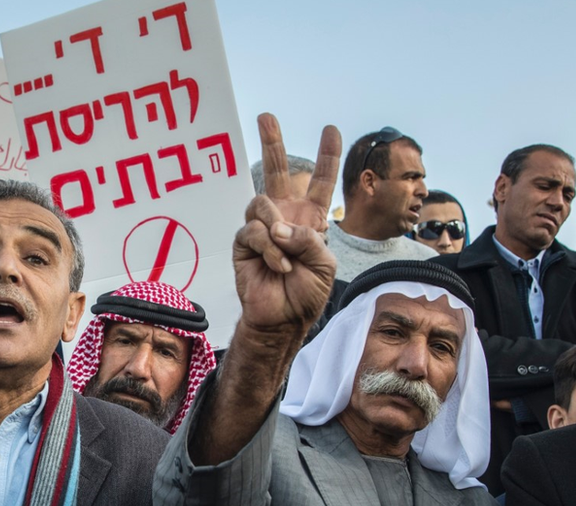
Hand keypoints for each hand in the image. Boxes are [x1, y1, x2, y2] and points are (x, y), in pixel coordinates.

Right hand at [234, 114, 340, 330]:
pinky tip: (276, 266)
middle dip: (272, 142)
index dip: (326, 156)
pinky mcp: (244, 243)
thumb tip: (277, 226)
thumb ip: (308, 238)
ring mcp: (262, 228)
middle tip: (266, 117)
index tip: (331, 129)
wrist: (282, 318)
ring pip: (261, 203)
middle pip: (277, 172)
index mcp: (309, 219)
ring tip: (284, 254)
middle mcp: (284, 217)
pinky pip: (253, 231)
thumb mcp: (324, 263)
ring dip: (276, 228)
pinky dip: (268, 249)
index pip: (320, 181)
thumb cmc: (307, 293)